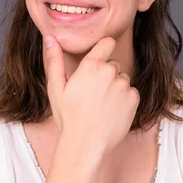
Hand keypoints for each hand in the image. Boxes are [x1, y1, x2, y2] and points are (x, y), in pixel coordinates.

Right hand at [43, 34, 139, 155]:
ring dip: (115, 88)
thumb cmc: (68, 117)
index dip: (104, 50)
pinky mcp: (134, 99)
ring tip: (102, 106)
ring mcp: (124, 85)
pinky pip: (131, 93)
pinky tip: (111, 112)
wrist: (86, 144)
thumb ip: (54, 60)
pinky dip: (124, 100)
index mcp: (91, 66)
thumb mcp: (56, 88)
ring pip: (122, 79)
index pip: (107, 43)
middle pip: (113, 65)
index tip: (99, 60)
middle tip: (93, 95)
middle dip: (106, 75)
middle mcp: (110, 72)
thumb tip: (49, 38)